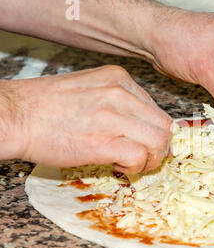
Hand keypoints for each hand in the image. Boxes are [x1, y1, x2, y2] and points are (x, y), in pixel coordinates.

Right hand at [0, 65, 171, 173]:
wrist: (14, 116)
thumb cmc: (46, 107)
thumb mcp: (90, 89)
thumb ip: (119, 102)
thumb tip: (141, 124)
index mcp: (119, 79)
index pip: (157, 109)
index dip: (155, 131)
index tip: (144, 143)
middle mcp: (120, 93)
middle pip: (164, 125)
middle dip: (159, 147)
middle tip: (145, 158)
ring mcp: (113, 116)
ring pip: (159, 141)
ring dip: (151, 159)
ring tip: (133, 164)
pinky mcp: (103, 141)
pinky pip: (140, 157)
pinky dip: (136, 168)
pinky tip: (119, 167)